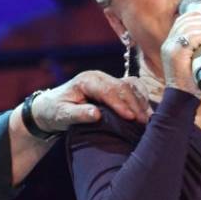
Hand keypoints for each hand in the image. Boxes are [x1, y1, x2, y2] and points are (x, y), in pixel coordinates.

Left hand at [29, 71, 150, 132]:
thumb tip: (96, 114)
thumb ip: (78, 114)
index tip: (131, 118)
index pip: (108, 90)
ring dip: (141, 102)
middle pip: (123, 87)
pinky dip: (141, 98)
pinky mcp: (113, 86)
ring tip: (149, 119)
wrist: (52, 106)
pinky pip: (132, 88)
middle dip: (135, 105)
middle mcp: (99, 77)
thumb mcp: (62, 115)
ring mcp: (108, 79)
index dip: (121, 104)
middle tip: (144, 122)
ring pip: (131, 86)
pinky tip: (147, 112)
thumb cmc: (55, 111)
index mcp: (87, 80)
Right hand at [160, 10, 200, 96]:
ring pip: (191, 27)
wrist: (183, 98)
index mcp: (171, 43)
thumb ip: (198, 45)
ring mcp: (171, 49)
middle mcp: (168, 44)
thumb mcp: (194, 59)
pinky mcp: (177, 56)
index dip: (199, 17)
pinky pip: (193, 38)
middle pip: (187, 20)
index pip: (182, 19)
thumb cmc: (191, 81)